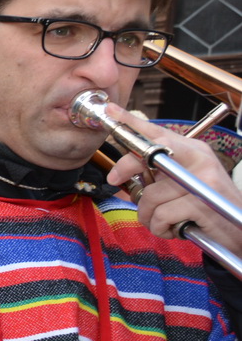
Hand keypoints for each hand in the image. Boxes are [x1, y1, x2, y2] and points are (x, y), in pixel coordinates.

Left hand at [104, 105, 241, 255]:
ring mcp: (202, 181)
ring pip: (150, 195)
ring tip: (165, 220)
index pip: (160, 133)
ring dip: (148, 216)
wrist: (238, 229)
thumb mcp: (181, 185)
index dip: (133, 123)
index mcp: (193, 151)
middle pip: (151, 153)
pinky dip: (160, 228)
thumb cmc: (204, 207)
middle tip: (115, 178)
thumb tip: (123, 172)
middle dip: (127, 166)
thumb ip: (158, 175)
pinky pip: (161, 216)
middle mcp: (199, 160)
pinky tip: (176, 228)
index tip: (111, 111)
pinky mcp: (201, 204)